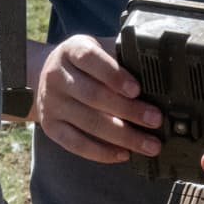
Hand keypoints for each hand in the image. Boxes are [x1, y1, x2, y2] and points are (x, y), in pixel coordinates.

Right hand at [36, 34, 161, 164]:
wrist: (46, 74)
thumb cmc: (86, 63)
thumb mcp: (100, 49)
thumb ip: (122, 58)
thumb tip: (158, 76)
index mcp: (72, 51)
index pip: (90, 59)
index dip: (114, 75)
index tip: (137, 90)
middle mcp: (56, 76)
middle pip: (93, 96)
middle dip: (129, 110)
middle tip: (155, 120)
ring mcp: (50, 103)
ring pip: (88, 122)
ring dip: (123, 136)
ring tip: (149, 144)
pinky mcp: (49, 126)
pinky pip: (76, 144)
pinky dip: (102, 152)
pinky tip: (124, 154)